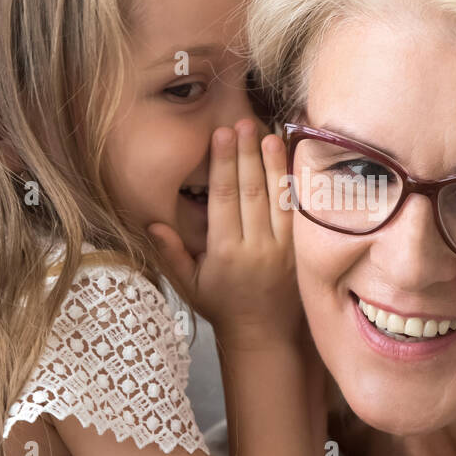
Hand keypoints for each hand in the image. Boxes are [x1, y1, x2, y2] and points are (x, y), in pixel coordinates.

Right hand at [148, 120, 300, 348]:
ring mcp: (284, 249)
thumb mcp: (189, 285)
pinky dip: (293, 184)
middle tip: (241, 122)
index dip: (223, 164)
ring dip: (273, 163)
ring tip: (268, 133)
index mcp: (226, 253)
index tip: (221, 135)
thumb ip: (171, 254)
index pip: (224, 198)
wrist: (264, 334)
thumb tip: (153, 224)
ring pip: (277, 198)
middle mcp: (257, 248)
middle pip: (251, 191)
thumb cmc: (222, 306)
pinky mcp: (302, 250)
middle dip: (246, 154)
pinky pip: (297, 212)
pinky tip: (291, 161)